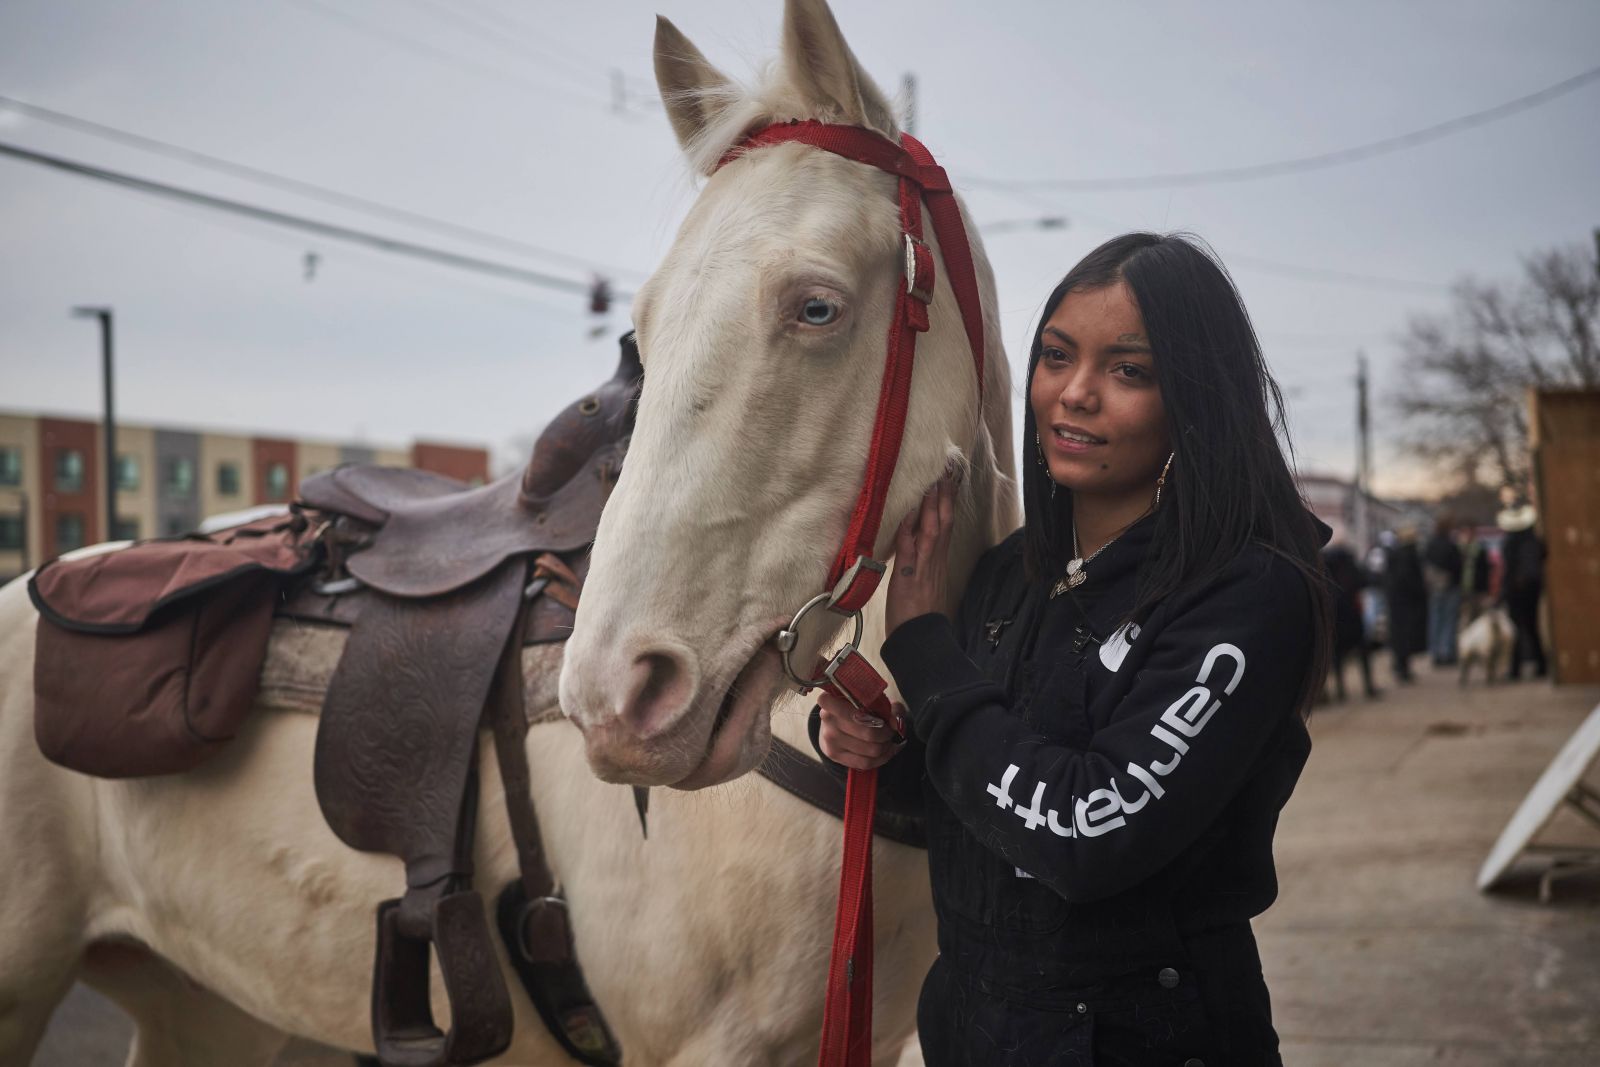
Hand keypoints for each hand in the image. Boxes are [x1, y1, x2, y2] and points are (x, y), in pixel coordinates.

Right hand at [816, 691, 905, 770]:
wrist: (834, 724)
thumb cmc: (857, 708)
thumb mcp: (874, 700)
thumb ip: (890, 708)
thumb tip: (896, 724)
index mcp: (832, 700)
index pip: (843, 705)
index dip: (868, 711)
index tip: (880, 714)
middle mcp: (828, 720)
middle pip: (869, 733)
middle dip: (886, 734)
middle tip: (890, 731)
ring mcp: (831, 740)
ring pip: (871, 750)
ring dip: (886, 746)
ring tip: (889, 740)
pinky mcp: (834, 755)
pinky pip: (865, 763)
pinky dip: (882, 758)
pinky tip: (887, 751)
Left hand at [885, 474, 955, 634]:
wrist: (921, 638)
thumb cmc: (920, 614)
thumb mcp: (925, 582)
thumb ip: (923, 561)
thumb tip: (918, 542)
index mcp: (938, 561)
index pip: (946, 525)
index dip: (947, 503)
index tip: (949, 482)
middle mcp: (935, 560)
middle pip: (944, 522)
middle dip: (945, 496)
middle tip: (946, 472)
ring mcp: (924, 567)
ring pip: (932, 531)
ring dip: (932, 506)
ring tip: (933, 483)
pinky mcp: (908, 577)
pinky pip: (909, 548)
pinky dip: (909, 530)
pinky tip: (909, 514)